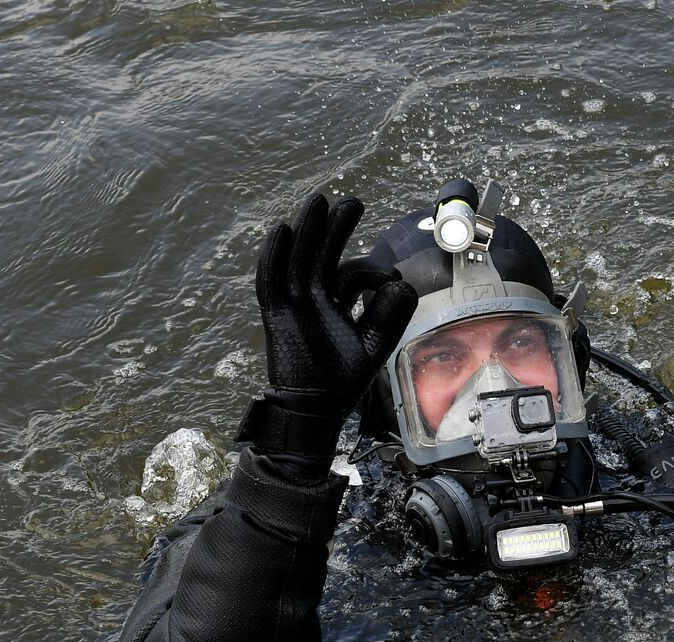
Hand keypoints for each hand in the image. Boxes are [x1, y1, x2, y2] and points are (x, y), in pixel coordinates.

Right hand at [240, 194, 416, 465]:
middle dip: (335, 228)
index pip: (350, 274)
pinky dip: (274, 255)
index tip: (392, 279)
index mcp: (336, 303)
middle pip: (321, 254)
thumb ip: (390, 315)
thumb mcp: (375, 343)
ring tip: (318, 200)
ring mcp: (292, 304)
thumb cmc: (345, 379)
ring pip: (298, 259)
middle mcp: (312, 298)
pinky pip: (271, 280)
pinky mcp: (276, 314)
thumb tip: (402, 283)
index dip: (371, 271)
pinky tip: (283, 230)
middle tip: (352, 201)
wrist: (317, 407)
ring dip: (307, 230)